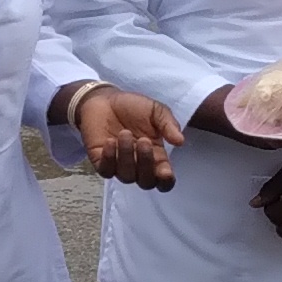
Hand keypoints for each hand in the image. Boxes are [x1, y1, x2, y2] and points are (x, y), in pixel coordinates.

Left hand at [68, 83, 185, 188]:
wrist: (106, 99)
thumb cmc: (133, 107)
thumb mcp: (156, 111)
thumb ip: (168, 125)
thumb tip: (180, 141)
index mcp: (156, 156)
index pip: (164, 179)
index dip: (166, 180)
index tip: (166, 172)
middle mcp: (139, 165)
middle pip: (146, 182)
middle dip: (146, 164)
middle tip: (143, 141)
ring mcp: (119, 166)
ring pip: (126, 176)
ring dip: (127, 155)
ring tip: (124, 133)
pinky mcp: (101, 162)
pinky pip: (106, 171)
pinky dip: (109, 158)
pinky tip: (110, 141)